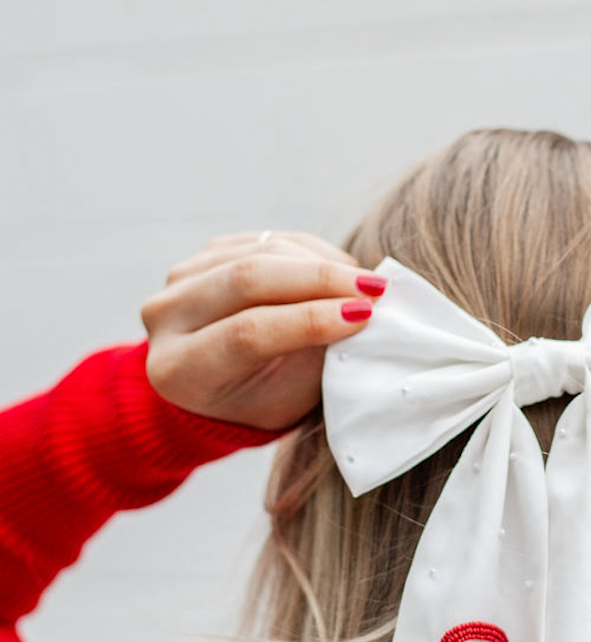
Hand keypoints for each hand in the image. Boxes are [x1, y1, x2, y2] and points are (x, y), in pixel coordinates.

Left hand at [140, 231, 384, 429]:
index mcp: (178, 370)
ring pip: (258, 252)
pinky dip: (311, 252)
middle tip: (375, 290)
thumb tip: (364, 310)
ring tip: (366, 283)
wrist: (217, 388)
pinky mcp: (203, 255)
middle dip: (320, 280)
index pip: (246, 333)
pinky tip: (342, 270)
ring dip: (322, 263)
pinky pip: (264, 240)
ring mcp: (179, 280)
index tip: (363, 316)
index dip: (308, 320)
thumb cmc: (260, 400)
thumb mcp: (287, 397)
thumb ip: (315, 355)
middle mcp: (164, 319)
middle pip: (246, 280)